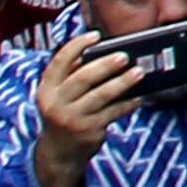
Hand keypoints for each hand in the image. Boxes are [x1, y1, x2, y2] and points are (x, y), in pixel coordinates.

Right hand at [26, 33, 147, 186]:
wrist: (59, 151)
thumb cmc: (65, 113)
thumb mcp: (59, 95)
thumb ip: (74, 76)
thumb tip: (105, 52)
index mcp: (47, 89)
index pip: (59, 62)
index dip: (77, 46)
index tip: (96, 35)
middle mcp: (56, 103)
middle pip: (83, 78)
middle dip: (105, 65)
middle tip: (125, 56)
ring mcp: (72, 118)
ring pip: (101, 95)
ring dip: (123, 82)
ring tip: (139, 72)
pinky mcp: (89, 130)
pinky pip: (114, 112)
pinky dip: (128, 103)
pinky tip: (140, 96)